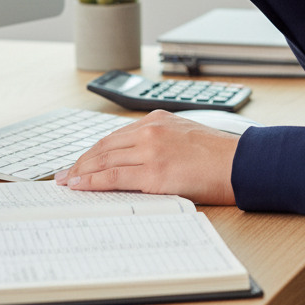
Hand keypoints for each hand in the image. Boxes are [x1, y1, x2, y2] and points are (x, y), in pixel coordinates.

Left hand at [54, 111, 238, 204]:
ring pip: (104, 160)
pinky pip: (113, 176)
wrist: (240, 163)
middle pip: (104, 145)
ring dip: (81, 172)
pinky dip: (92, 181)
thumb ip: (159, 140)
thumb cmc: (218, 154)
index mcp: (158, 119)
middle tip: (64, 174)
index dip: (94, 150)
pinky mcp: (154, 173)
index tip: (81, 161)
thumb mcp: (184, 134)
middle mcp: (151, 130)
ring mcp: (151, 150)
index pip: (115, 135)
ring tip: (67, 182)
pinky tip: (81, 185)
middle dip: (81, 161)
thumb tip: (136, 159)